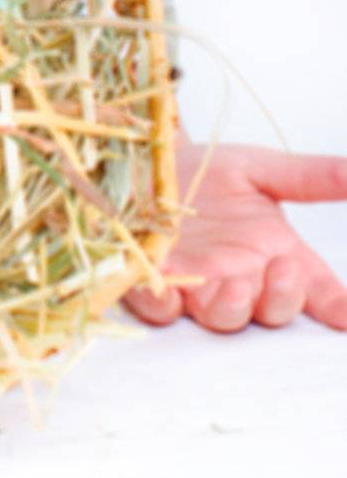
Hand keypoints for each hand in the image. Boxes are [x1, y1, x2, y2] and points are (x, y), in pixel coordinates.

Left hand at [123, 136, 346, 332]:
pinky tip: (166, 291)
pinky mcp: (156, 282)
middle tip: (280, 270)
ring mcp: (200, 286)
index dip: (334, 303)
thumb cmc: (209, 173)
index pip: (316, 289)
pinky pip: (160, 306)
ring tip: (234, 285)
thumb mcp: (259, 168)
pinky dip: (163, 302)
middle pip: (273, 309)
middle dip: (280, 296)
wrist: (151, 161)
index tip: (344, 312)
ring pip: (223, 316)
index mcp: (277, 254)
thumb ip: (309, 177)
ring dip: (231, 306)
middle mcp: (244, 278)